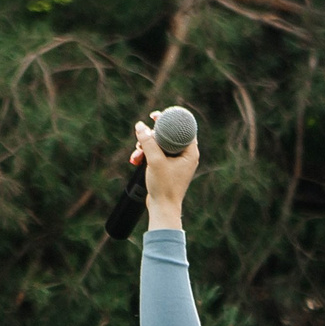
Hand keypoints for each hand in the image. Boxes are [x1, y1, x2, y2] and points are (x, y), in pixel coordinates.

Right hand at [133, 114, 199, 228]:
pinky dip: (145, 156)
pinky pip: (156, 156)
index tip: (155, 116)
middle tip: (142, 136)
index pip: (181, 128)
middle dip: (151, 137)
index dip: (167, 120)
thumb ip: (148, 142)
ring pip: (159, 146)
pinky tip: (135, 161)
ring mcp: (176, 163)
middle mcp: (185, 156)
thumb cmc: (164, 187)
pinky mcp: (167, 169)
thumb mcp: (155, 160)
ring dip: (145, 147)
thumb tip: (140, 126)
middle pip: (167, 136)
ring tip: (136, 155)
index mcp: (189, 152)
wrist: (162, 209)